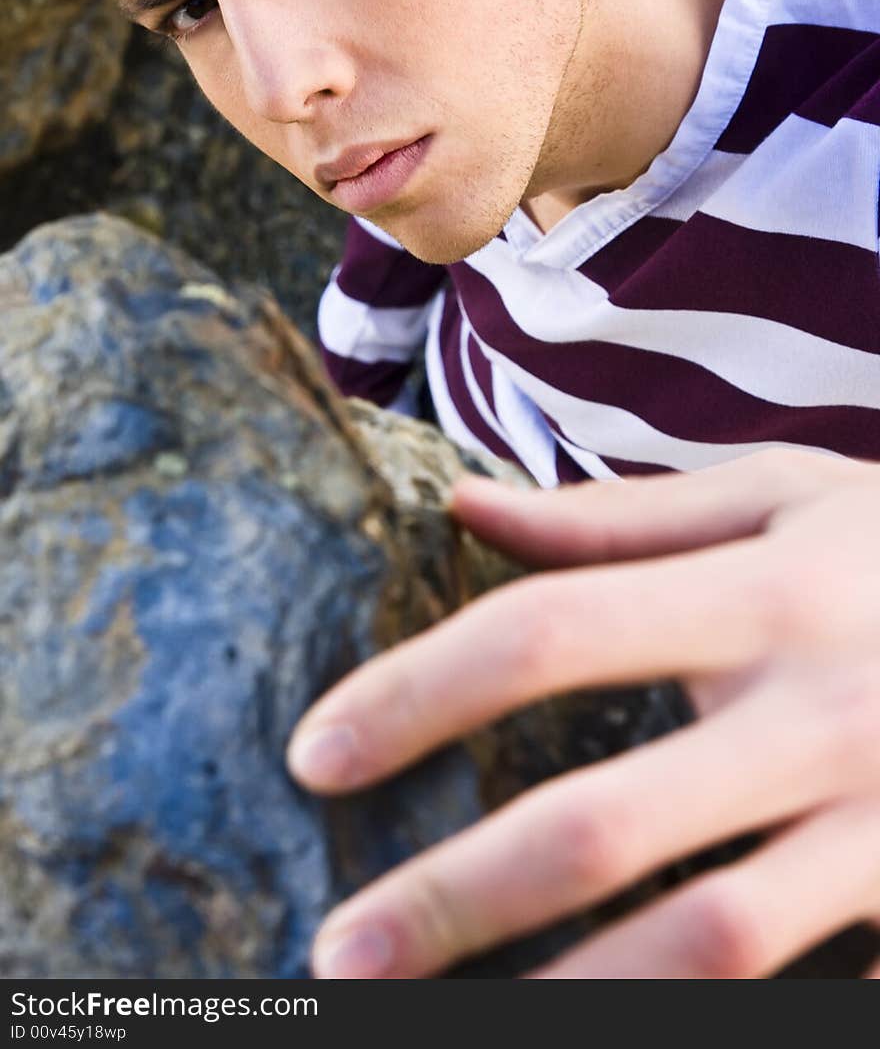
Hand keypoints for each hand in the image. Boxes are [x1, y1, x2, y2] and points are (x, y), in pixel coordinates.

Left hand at [288, 449, 879, 977]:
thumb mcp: (781, 495)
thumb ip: (619, 514)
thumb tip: (466, 506)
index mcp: (763, 594)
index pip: (551, 632)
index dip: (420, 694)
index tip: (317, 754)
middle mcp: (819, 713)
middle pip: (607, 819)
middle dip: (459, 896)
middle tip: (337, 952)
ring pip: (709, 942)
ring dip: (572, 998)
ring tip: (441, 1032)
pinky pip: (812, 983)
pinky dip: (710, 1014)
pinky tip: (622, 1029)